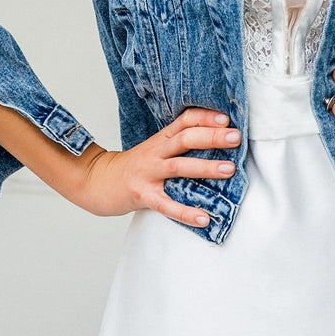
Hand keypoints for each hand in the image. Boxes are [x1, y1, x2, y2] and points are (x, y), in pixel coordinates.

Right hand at [70, 106, 239, 227]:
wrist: (98, 182)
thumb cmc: (134, 166)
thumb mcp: (154, 148)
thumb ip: (178, 142)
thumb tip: (215, 139)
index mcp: (160, 139)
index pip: (184, 121)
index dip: (205, 117)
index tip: (226, 118)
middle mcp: (155, 152)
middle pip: (185, 138)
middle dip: (212, 137)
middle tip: (236, 137)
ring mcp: (147, 174)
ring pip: (179, 167)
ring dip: (205, 167)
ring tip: (229, 170)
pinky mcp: (142, 195)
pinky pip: (166, 204)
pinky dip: (186, 212)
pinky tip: (204, 218)